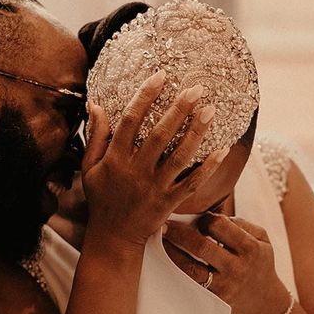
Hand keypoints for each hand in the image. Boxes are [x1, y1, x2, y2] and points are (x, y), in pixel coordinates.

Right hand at [81, 71, 227, 250]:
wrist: (113, 236)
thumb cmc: (101, 198)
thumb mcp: (89, 166)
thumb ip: (95, 136)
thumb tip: (95, 104)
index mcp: (115, 158)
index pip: (130, 121)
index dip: (145, 96)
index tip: (161, 76)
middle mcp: (136, 170)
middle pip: (160, 135)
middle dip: (178, 110)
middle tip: (196, 89)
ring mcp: (154, 187)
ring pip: (179, 156)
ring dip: (196, 133)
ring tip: (210, 110)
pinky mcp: (169, 202)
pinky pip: (192, 183)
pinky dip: (208, 167)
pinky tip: (223, 150)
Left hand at [163, 214, 289, 313]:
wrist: (264, 301)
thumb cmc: (259, 262)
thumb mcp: (262, 239)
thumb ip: (241, 223)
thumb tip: (212, 214)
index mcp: (250, 248)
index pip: (220, 226)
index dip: (205, 218)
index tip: (198, 218)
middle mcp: (236, 267)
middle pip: (201, 246)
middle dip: (179, 233)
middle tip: (163, 224)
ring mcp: (223, 285)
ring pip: (190, 267)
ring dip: (171, 251)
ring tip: (159, 239)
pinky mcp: (212, 297)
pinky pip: (189, 281)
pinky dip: (175, 267)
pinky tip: (165, 257)